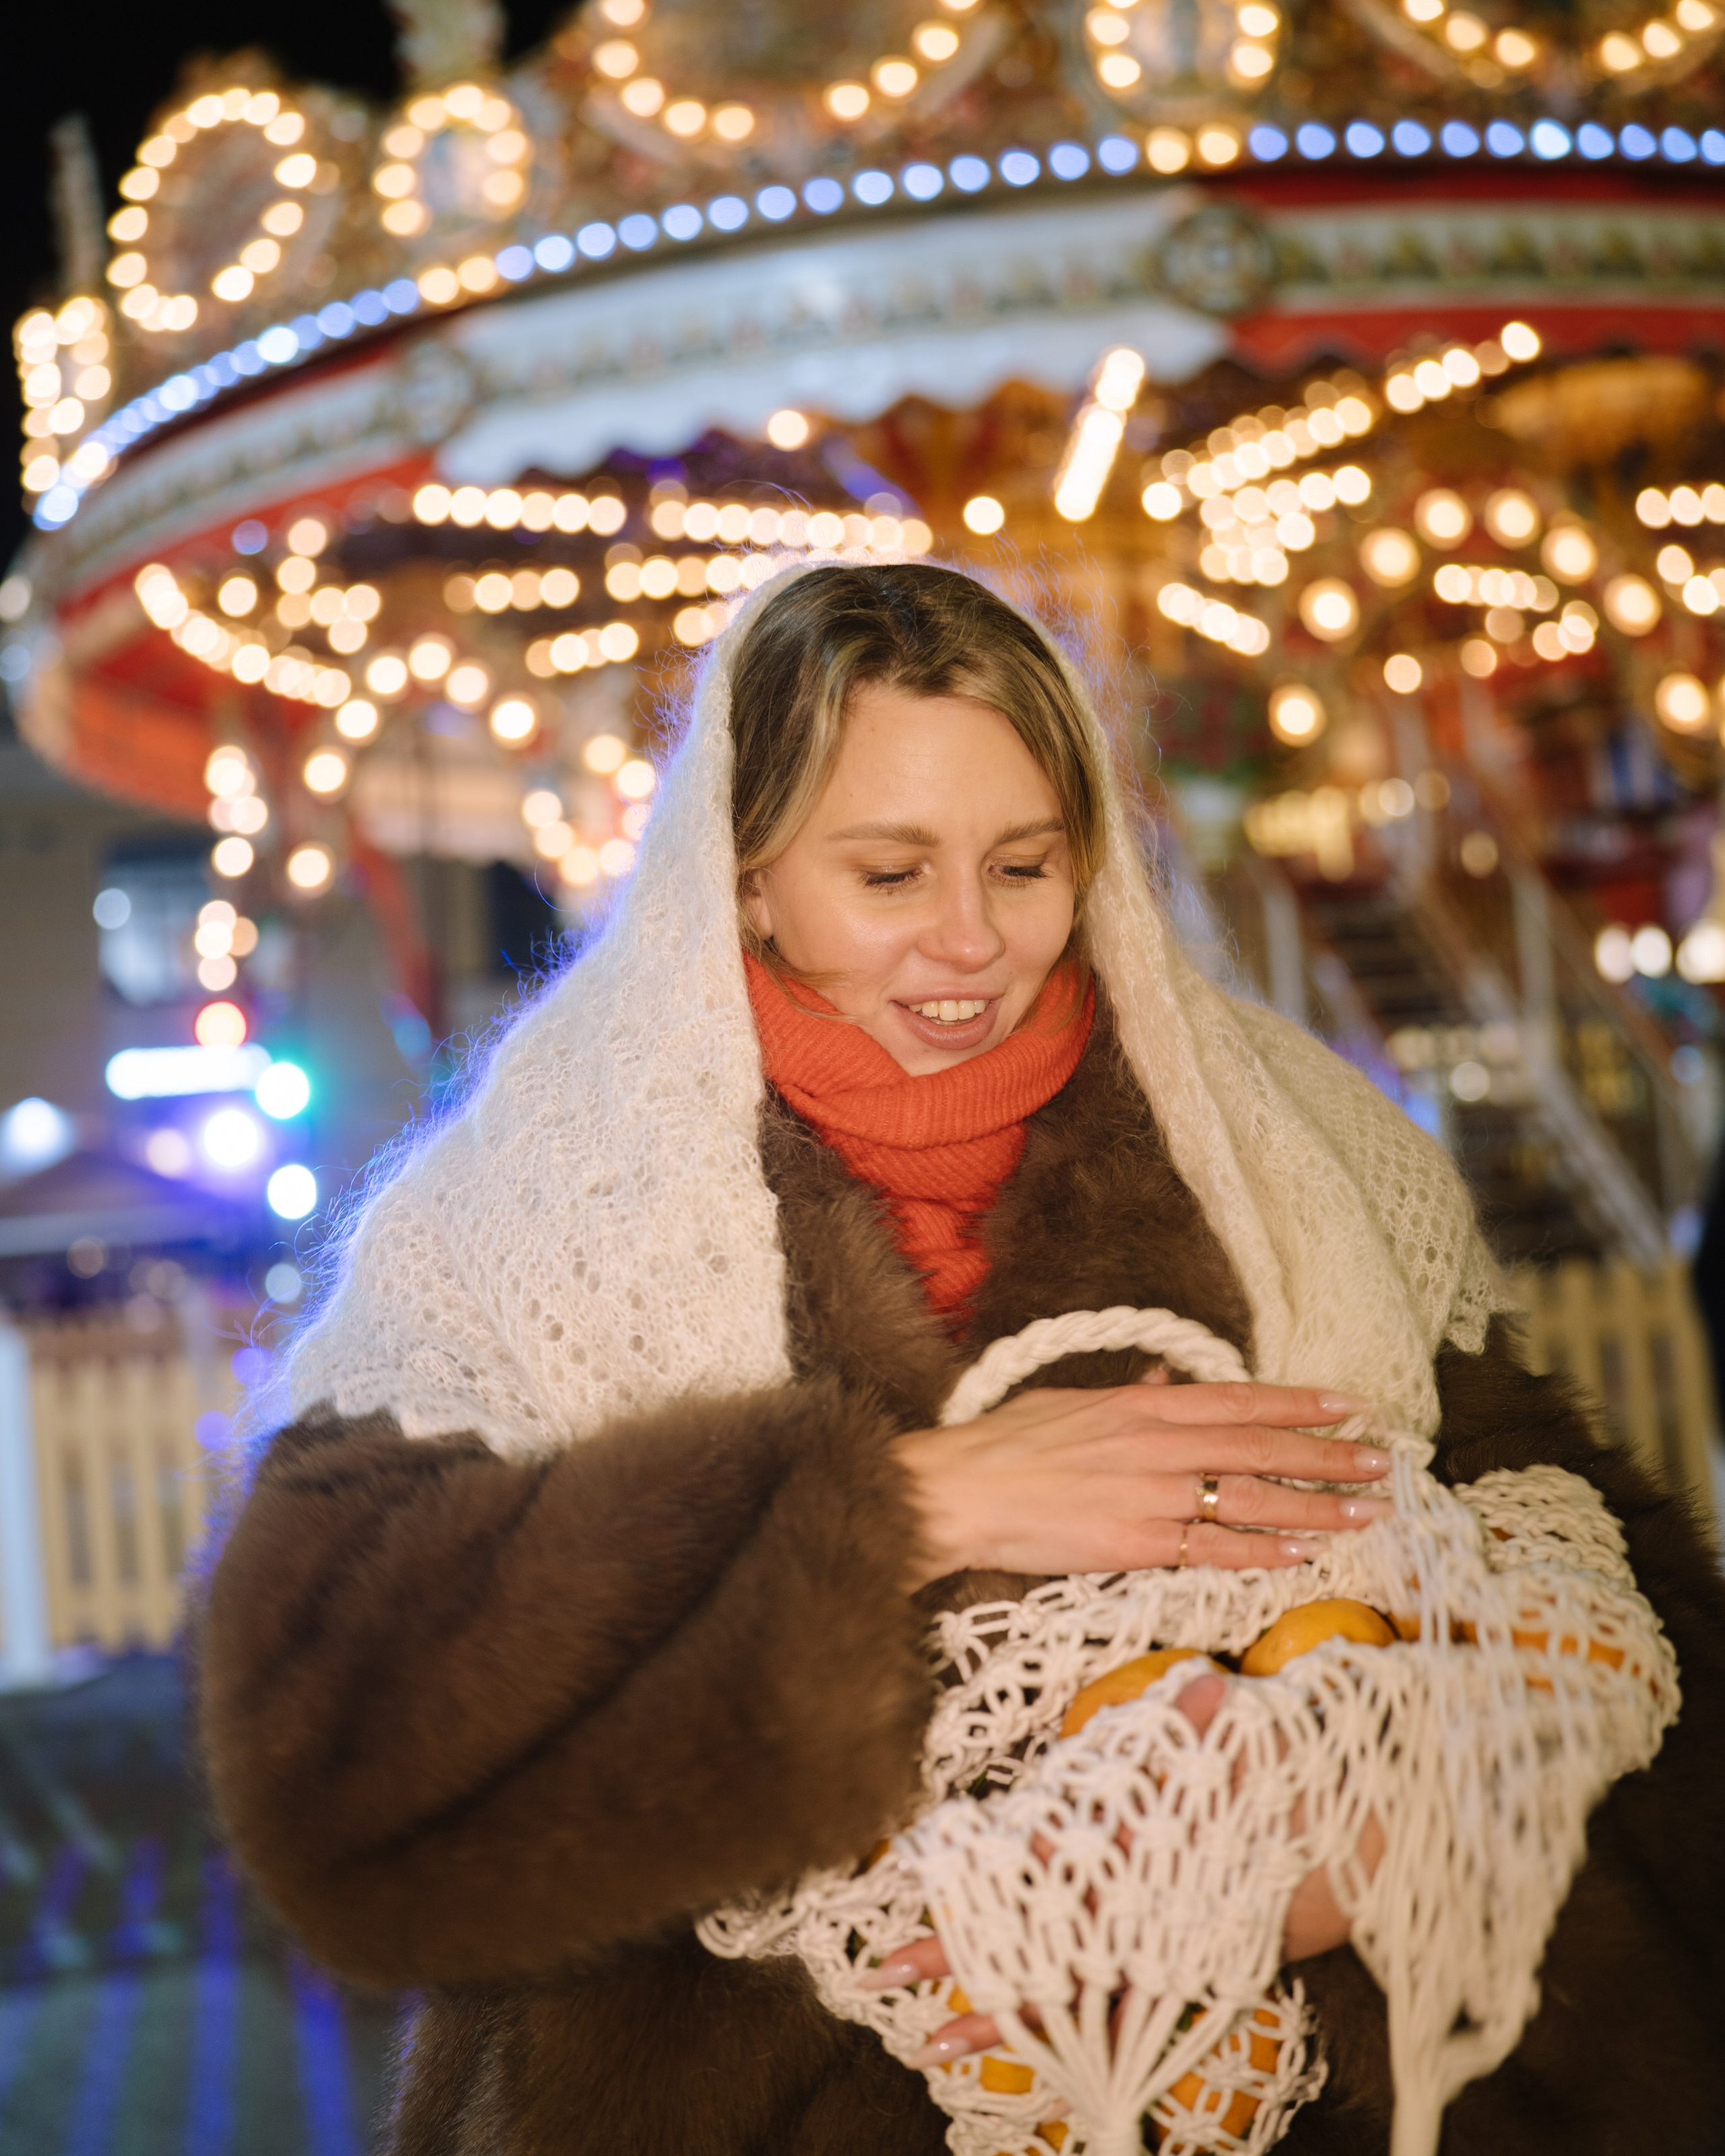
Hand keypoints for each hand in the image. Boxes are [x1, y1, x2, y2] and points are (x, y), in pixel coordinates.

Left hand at [861, 1672, 1384, 2067]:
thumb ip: (1202, 1726)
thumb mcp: (1249, 1742)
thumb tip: (1204, 1690)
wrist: (1379, 1831)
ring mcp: (1161, 1931)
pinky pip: (1125, 2004)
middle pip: (1031, 1926)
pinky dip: (1080, 2029)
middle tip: (885, 1973)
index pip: (1038, 1860)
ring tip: (931, 2038)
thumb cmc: (1303, 1773)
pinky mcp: (1192, 1962)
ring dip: (1000, 2008)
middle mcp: (1138, 1888)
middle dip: (957, 1950)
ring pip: (1066, 1977)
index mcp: (1137, 1829)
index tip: (914, 1892)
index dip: (975, 1885)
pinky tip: (1040, 2057)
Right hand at [894, 1380, 1389, 1587]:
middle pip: (1260, 1448)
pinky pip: (1214, 1550)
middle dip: (1328, 1456)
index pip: (1238, 1401)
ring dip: (1315, 1507)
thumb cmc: (1005, 1446)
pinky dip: (1261, 1552)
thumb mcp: (1069, 1401)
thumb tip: (1161, 1378)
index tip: (1349, 1406)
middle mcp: (1157, 1445)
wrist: (957, 1491)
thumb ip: (1125, 1394)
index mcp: (1141, 1405)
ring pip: (1251, 1499)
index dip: (1298, 1404)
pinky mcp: (1136, 1545)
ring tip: (1366, 1513)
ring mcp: (1151, 1496)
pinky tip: (1302, 1554)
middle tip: (1382, 1462)